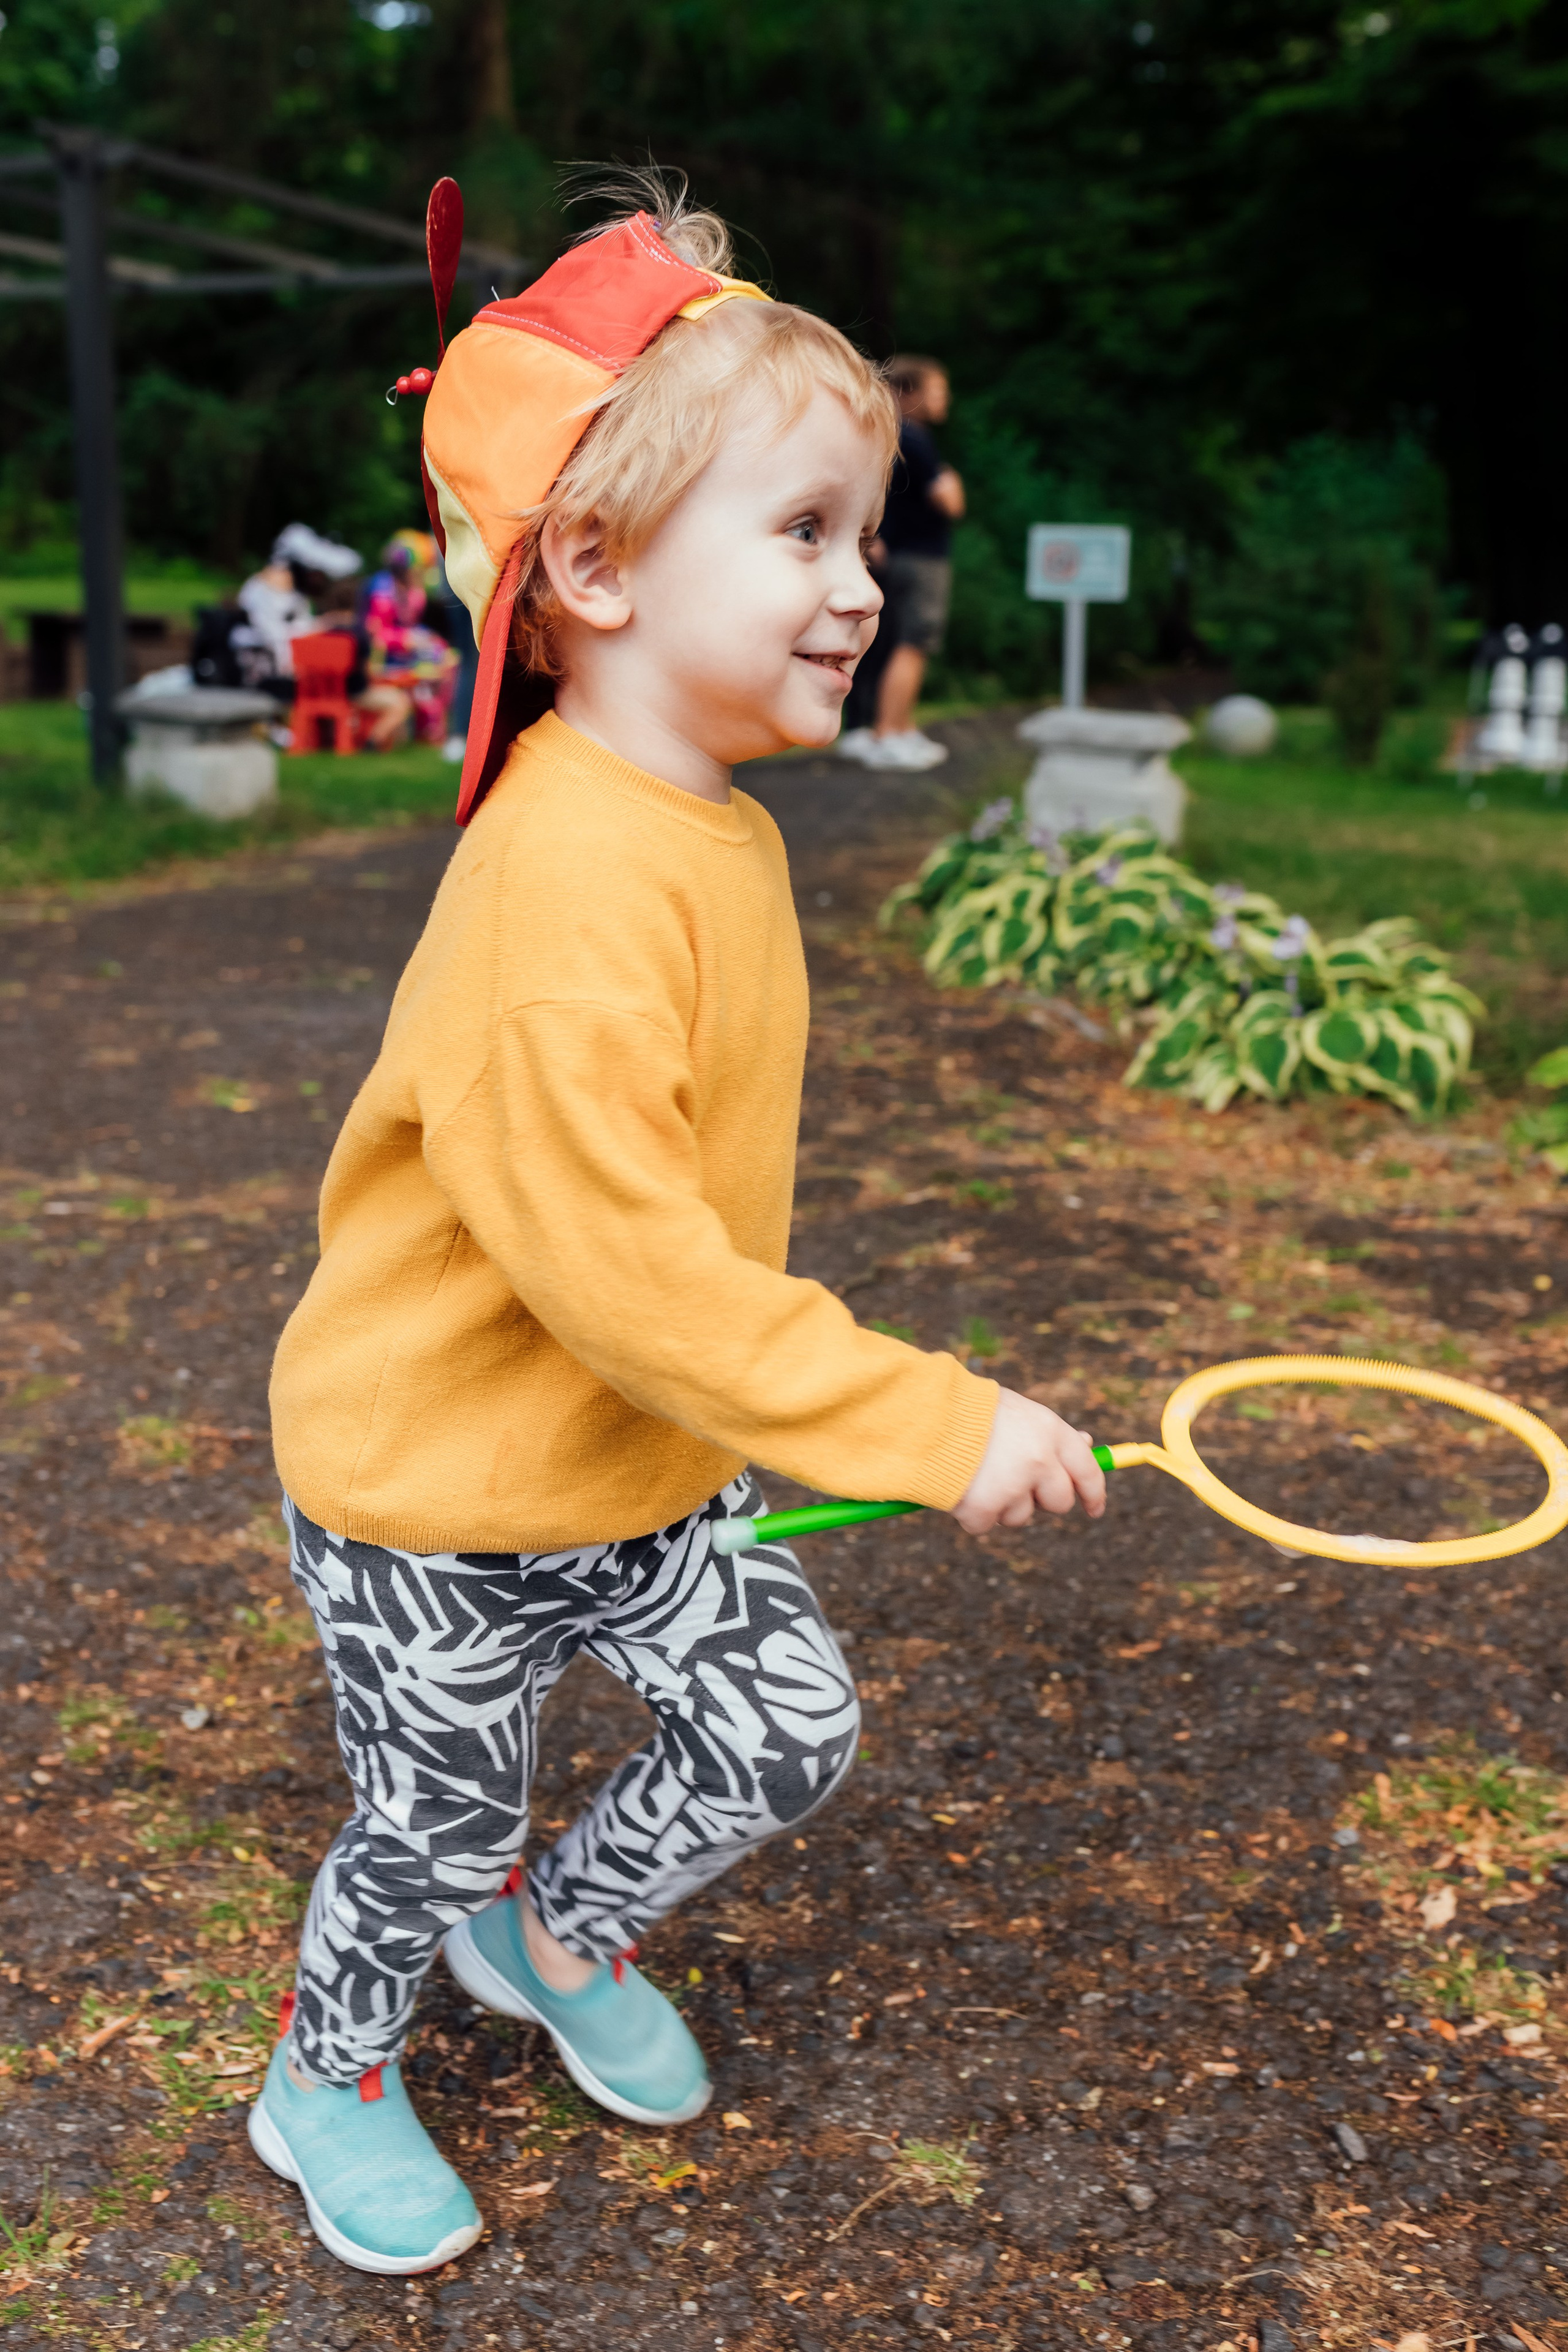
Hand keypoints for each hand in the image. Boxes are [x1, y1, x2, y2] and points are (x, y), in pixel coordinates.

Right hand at [952, 1388, 1104, 1535]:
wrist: (924, 1415)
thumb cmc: (972, 1411)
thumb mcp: (1020, 1412)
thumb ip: (1051, 1433)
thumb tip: (1088, 1443)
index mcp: (1050, 1432)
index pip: (1088, 1471)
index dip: (1093, 1494)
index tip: (1094, 1509)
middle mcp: (1038, 1460)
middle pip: (1059, 1501)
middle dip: (1039, 1499)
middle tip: (1012, 1483)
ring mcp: (1012, 1486)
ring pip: (1021, 1517)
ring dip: (1002, 1506)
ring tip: (977, 1475)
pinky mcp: (984, 1508)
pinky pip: (985, 1525)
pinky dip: (971, 1514)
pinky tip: (958, 1488)